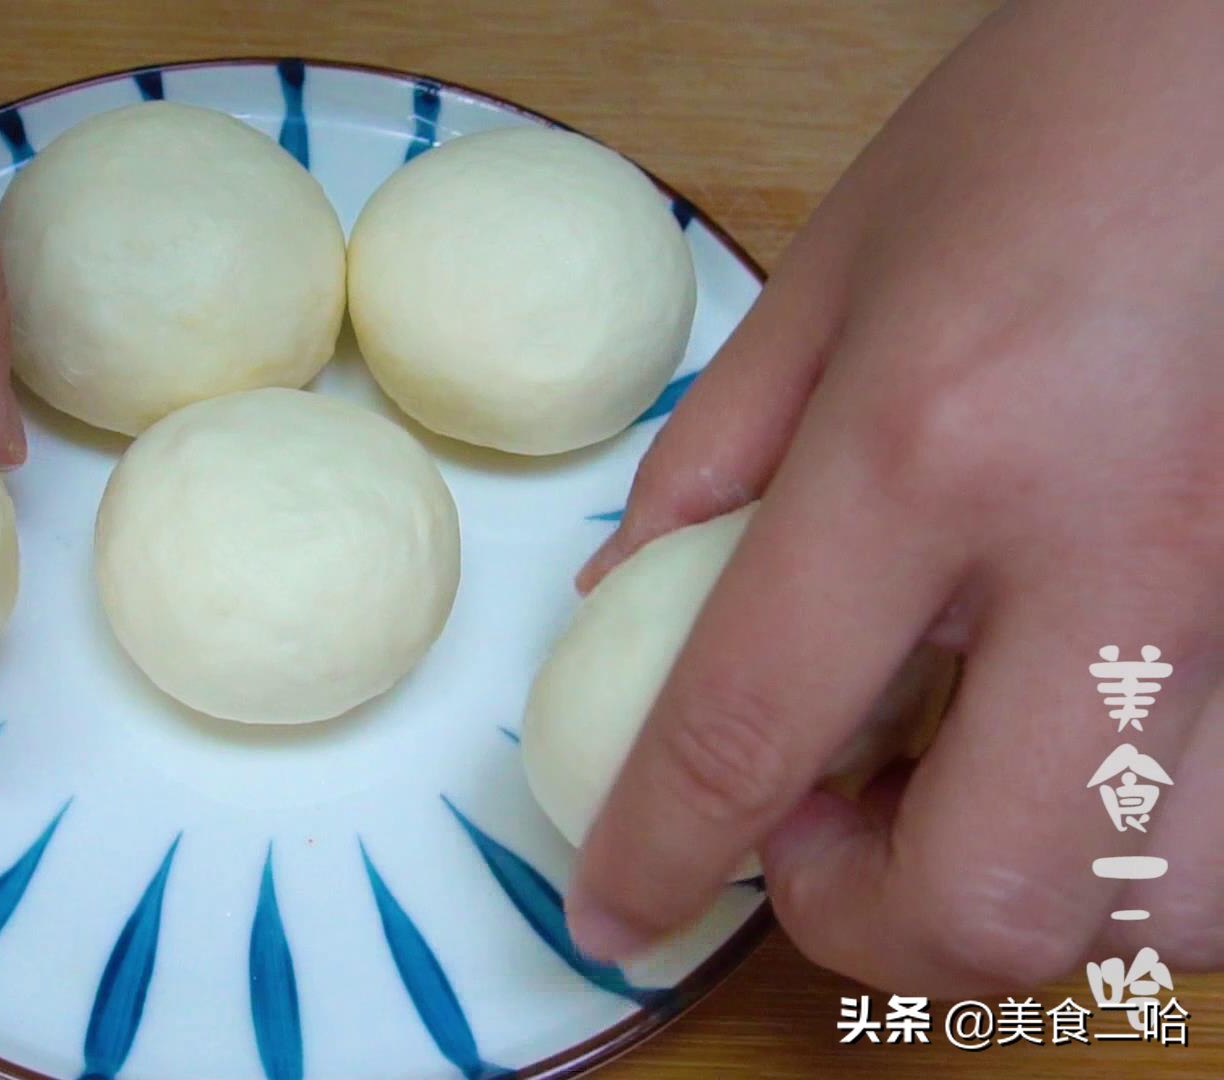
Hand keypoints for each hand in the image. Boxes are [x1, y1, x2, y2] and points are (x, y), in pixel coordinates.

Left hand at [564, 0, 1222, 995]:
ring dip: (1017, 897)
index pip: (749, 731)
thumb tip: (624, 612)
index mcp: (933, 447)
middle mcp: (1114, 555)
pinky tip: (1070, 746)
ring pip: (1162, 915)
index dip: (657, 859)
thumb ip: (716, 463)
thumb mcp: (837, 268)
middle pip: (990, 904)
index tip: (613, 916)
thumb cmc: (1060, 125)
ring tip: (949, 783)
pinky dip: (1139, 849)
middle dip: (863, 922)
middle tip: (812, 830)